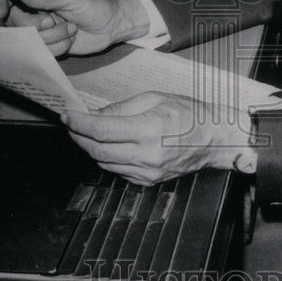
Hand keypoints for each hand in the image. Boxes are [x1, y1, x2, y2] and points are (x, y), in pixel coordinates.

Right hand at [0, 0, 149, 55]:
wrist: (113, 25)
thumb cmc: (96, 3)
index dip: (1, 1)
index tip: (1, 11)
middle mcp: (38, 9)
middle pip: (15, 20)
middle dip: (33, 24)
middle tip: (52, 21)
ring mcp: (44, 28)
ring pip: (30, 38)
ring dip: (52, 36)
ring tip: (71, 29)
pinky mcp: (51, 43)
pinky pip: (43, 50)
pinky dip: (58, 46)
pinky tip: (71, 39)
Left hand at [63, 92, 256, 185]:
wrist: (215, 138)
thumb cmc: (189, 114)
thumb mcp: (155, 99)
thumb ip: (122, 108)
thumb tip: (95, 114)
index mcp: (148, 130)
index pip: (101, 129)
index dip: (79, 123)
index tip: (67, 115)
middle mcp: (146, 155)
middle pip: (96, 150)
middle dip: (78, 136)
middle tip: (72, 124)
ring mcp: (147, 172)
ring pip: (104, 163)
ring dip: (91, 148)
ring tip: (89, 134)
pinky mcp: (148, 181)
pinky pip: (118, 171)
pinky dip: (108, 159)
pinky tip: (109, 147)